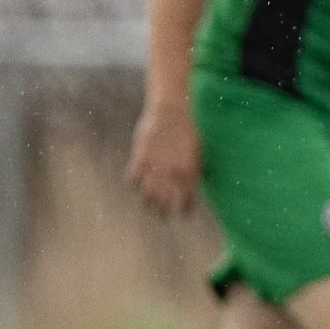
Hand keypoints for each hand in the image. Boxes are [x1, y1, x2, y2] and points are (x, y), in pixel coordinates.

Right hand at [128, 99, 200, 215]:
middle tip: (163, 217)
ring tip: (149, 208)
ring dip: (148, 204)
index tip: (183, 215)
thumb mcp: (197, 151)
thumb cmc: (187, 130)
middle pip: (164, 201)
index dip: (184, 210)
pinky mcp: (140, 157)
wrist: (171, 111)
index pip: (186, 199)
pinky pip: (133, 179)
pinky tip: (136, 188)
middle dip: (163, 213)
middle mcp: (171, 172)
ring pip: (147, 194)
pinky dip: (134, 185)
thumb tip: (191, 186)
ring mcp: (154, 166)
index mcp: (188, 171)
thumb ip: (193, 170)